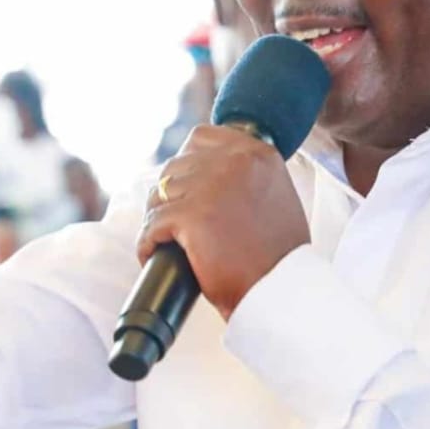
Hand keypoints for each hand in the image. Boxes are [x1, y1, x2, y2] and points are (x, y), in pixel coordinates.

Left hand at [137, 125, 308, 319]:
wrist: (281, 291)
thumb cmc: (278, 255)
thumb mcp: (275, 195)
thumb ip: (248, 175)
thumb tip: (206, 171)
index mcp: (258, 153)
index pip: (201, 138)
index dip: (187, 164)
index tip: (187, 189)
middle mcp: (235, 161)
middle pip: (175, 167)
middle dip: (170, 196)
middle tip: (174, 223)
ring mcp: (212, 186)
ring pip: (159, 194)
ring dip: (158, 218)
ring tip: (166, 240)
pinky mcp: (192, 216)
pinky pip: (152, 224)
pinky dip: (148, 242)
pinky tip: (155, 254)